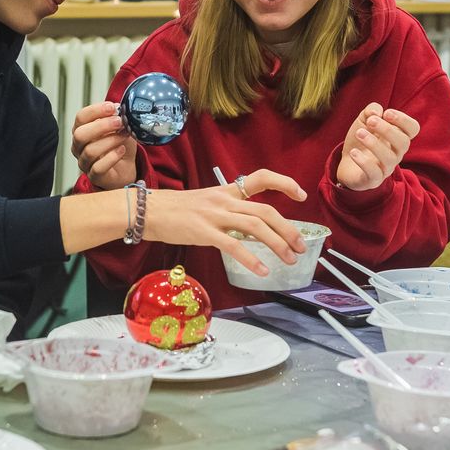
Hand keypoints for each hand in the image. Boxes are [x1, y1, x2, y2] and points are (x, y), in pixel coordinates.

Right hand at [71, 101, 136, 189]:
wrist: (126, 168)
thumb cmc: (119, 146)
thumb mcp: (120, 128)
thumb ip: (118, 118)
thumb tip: (122, 108)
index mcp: (82, 130)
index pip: (81, 117)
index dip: (96, 110)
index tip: (112, 107)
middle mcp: (79, 146)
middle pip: (80, 134)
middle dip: (101, 126)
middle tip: (119, 122)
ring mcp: (84, 162)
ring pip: (90, 151)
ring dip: (110, 140)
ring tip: (124, 135)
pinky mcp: (94, 176)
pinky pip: (98, 167)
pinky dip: (112, 157)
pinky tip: (122, 150)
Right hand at [143, 169, 307, 276]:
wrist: (149, 210)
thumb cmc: (175, 210)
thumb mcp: (205, 202)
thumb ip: (227, 210)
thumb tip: (248, 226)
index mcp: (226, 191)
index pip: (261, 178)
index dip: (284, 183)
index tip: (301, 194)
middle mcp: (224, 201)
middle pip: (265, 210)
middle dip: (288, 229)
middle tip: (300, 245)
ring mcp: (215, 216)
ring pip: (255, 226)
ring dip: (277, 244)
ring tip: (289, 259)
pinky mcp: (204, 232)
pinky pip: (234, 245)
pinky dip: (251, 259)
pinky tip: (262, 270)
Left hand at [335, 103, 419, 190]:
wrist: (347, 163)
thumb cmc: (361, 139)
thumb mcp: (364, 120)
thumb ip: (371, 110)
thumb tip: (377, 112)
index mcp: (398, 137)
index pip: (413, 129)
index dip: (403, 120)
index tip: (386, 113)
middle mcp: (396, 153)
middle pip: (403, 143)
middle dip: (387, 130)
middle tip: (370, 122)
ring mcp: (386, 168)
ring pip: (389, 158)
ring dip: (374, 144)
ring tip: (359, 133)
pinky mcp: (373, 180)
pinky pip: (374, 173)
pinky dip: (364, 162)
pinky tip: (353, 152)